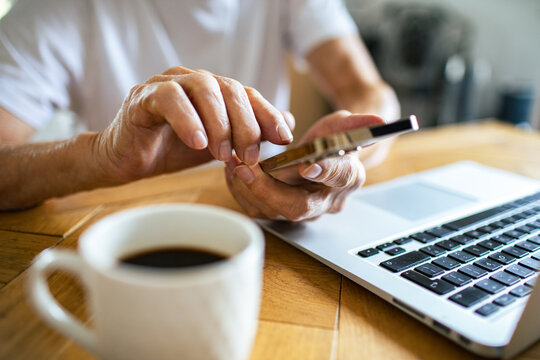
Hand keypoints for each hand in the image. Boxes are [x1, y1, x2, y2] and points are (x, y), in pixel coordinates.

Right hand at [94, 66, 293, 181]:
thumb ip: (247, 134)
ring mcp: (168, 84)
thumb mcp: (218, 145)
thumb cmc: (171, 149)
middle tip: (249, 156)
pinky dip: (188, 120)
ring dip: (219, 123)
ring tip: (222, 153)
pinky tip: (198, 142)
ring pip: (204, 87)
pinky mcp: (144, 96)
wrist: (126, 159)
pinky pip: (170, 98)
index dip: (268, 114)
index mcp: (212, 91)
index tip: (283, 139)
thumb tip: (288, 127)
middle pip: (229, 88)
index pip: (247, 94)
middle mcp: (192, 80)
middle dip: (245, 124)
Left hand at [225, 111, 384, 220]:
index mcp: (347, 179)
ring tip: (232, 163)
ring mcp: (302, 211)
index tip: (307, 164)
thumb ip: (356, 123)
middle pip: (298, 207)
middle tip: (246, 167)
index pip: (340, 178)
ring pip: (272, 212)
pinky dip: (241, 191)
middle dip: (268, 189)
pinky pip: (258, 210)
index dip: (326, 171)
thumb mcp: (342, 127)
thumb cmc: (331, 143)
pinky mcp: (281, 212)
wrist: (317, 158)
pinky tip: (232, 171)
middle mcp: (325, 202)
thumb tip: (379, 121)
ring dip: (248, 188)